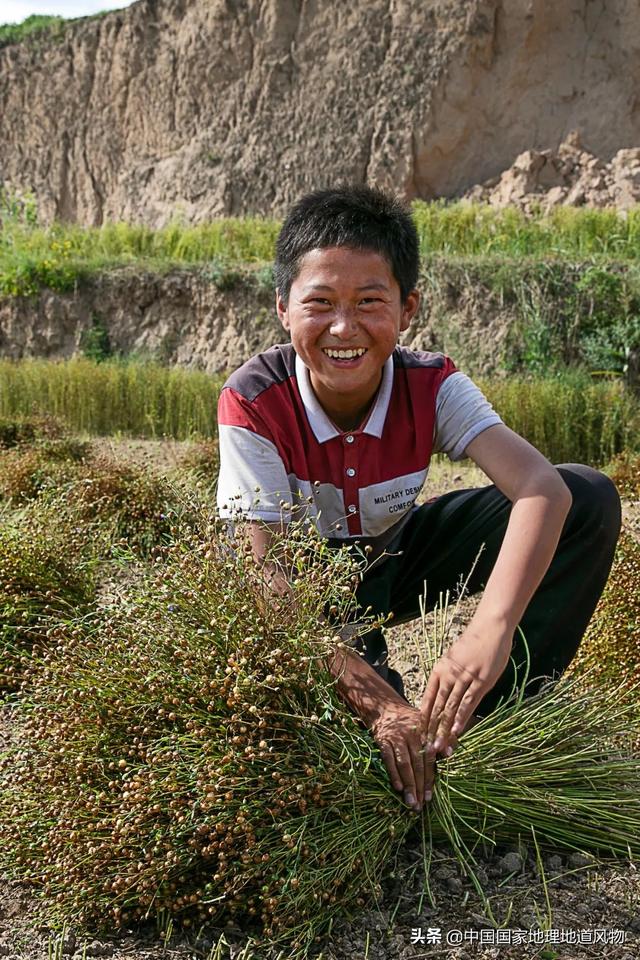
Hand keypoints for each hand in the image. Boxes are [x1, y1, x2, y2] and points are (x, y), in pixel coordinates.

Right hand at [371, 702, 434, 811]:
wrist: (385, 708)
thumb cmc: (410, 721)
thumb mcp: (428, 724)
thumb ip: (441, 737)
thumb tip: (449, 754)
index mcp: (425, 732)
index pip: (429, 758)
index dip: (430, 778)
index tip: (430, 796)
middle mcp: (412, 734)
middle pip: (417, 764)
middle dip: (420, 786)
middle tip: (421, 805)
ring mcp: (396, 737)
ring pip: (404, 764)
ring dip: (408, 784)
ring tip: (411, 802)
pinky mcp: (382, 740)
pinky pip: (388, 759)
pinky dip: (393, 773)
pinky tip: (398, 788)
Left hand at [420, 623, 512, 755]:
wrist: (489, 628)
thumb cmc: (472, 644)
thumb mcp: (453, 659)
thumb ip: (447, 677)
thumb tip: (441, 697)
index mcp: (439, 670)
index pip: (428, 699)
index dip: (423, 718)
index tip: (419, 735)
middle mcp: (449, 675)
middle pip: (437, 707)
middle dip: (431, 730)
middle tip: (427, 749)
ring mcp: (464, 678)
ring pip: (451, 708)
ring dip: (445, 730)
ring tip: (440, 747)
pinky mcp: (481, 681)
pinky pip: (469, 703)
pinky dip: (462, 718)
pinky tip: (457, 731)